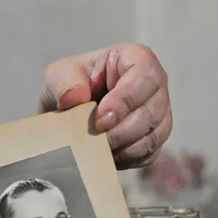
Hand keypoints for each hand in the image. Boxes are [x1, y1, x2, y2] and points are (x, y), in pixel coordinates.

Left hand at [39, 43, 172, 168]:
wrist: (66, 112)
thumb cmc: (68, 85)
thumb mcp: (58, 75)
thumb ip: (64, 82)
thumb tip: (75, 97)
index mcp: (135, 59)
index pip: (145, 77)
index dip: (125, 100)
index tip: (100, 119)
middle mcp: (154, 85)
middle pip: (152, 111)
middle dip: (121, 131)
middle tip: (95, 138)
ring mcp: (159, 112)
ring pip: (154, 135)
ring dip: (123, 147)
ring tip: (97, 147)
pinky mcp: (154, 138)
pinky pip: (150, 153)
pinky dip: (127, 159)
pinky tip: (106, 154)